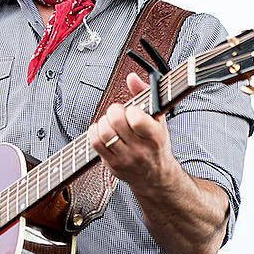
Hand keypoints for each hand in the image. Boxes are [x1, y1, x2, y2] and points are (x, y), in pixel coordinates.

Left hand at [88, 72, 179, 188]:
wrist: (154, 176)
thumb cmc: (156, 145)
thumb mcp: (159, 120)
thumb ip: (145, 95)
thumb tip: (131, 77)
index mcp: (155, 137)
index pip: (136, 119)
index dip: (131, 110)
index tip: (133, 111)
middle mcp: (140, 150)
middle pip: (115, 122)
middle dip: (114, 111)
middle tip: (118, 113)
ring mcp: (124, 158)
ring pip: (103, 132)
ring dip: (103, 121)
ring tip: (110, 122)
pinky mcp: (111, 164)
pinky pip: (94, 143)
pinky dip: (94, 131)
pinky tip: (102, 130)